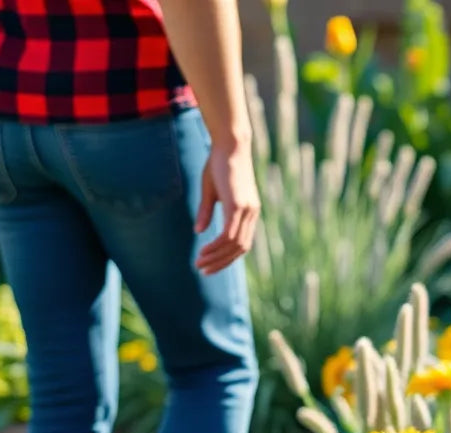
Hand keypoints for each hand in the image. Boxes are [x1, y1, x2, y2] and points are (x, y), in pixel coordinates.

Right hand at [194, 142, 259, 275]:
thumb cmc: (219, 164)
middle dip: (222, 263)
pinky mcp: (237, 205)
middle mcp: (251, 213)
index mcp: (249, 212)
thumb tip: (199, 231)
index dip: (228, 257)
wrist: (229, 144)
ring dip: (216, 257)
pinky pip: (228, 234)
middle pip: (240, 249)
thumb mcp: (211, 191)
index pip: (242, 243)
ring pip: (233, 245)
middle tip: (204, 271)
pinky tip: (203, 250)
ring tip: (200, 263)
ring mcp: (246, 210)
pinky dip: (216, 246)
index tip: (212, 265)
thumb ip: (207, 212)